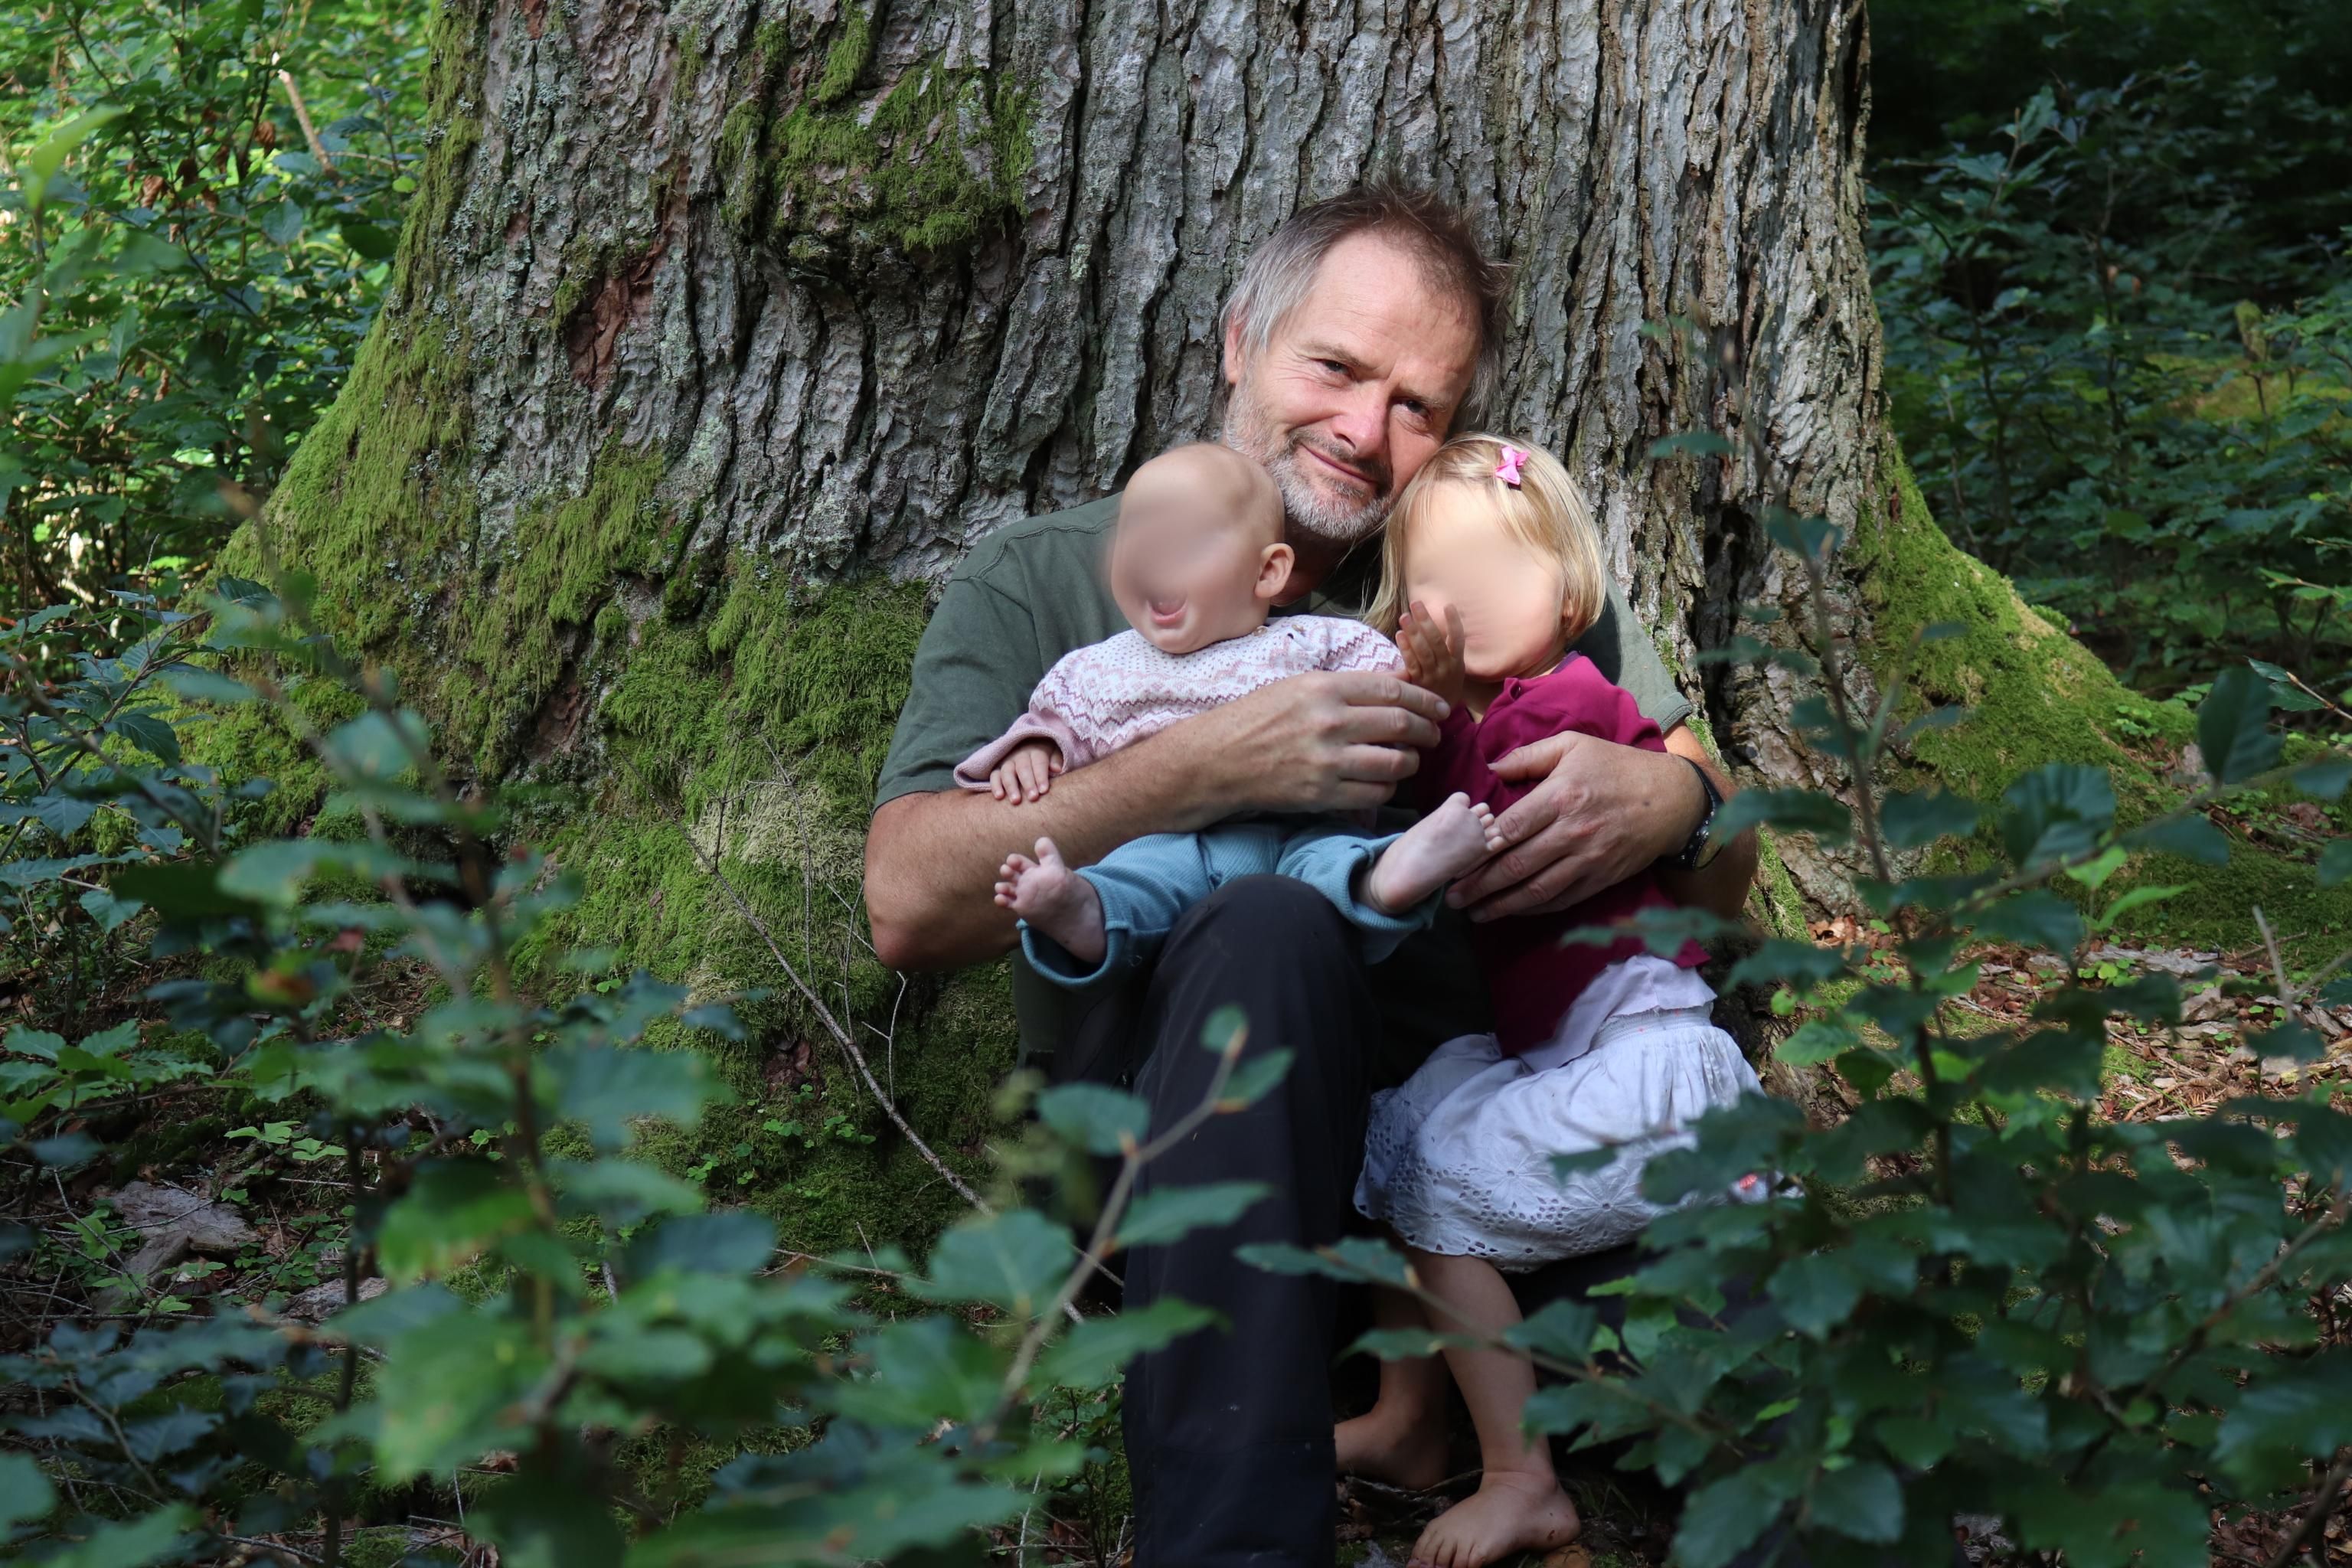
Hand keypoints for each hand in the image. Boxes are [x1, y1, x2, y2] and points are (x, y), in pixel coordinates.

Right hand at [988, 741, 1062, 804]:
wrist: (1029, 748)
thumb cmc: (1046, 758)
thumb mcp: (1054, 754)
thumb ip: (1056, 760)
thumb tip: (1057, 769)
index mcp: (1036, 751)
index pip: (1039, 762)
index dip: (1041, 776)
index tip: (1044, 790)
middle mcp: (1020, 755)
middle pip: (1023, 768)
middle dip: (1028, 783)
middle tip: (1033, 798)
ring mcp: (1007, 762)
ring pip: (1007, 772)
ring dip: (1011, 786)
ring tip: (1016, 801)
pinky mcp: (997, 769)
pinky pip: (994, 775)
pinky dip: (995, 785)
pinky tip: (999, 797)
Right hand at [1200, 670, 1448, 816]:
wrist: (1217, 759)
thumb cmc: (1258, 718)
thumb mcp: (1300, 686)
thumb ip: (1349, 686)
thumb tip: (1399, 680)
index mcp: (1325, 688)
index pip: (1393, 689)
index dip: (1424, 699)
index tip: (1438, 708)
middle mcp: (1329, 722)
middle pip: (1401, 725)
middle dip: (1428, 731)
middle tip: (1433, 734)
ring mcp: (1326, 761)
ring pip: (1395, 762)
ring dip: (1412, 762)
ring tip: (1411, 759)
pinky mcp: (1322, 794)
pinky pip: (1375, 793)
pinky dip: (1389, 788)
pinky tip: (1385, 781)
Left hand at [1395, 601, 1468, 711]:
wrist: (1440, 714)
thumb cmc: (1445, 683)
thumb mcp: (1454, 667)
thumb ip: (1447, 647)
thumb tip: (1436, 620)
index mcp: (1458, 662)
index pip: (1458, 639)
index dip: (1454, 622)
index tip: (1449, 605)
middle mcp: (1447, 668)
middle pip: (1437, 642)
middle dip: (1426, 621)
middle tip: (1416, 603)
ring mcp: (1433, 676)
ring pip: (1424, 652)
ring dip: (1414, 632)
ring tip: (1405, 616)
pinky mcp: (1419, 684)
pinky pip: (1412, 664)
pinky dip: (1406, 649)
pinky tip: (1400, 635)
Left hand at [1445, 732, 1701, 920]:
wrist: (1671, 799)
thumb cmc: (1617, 767)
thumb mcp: (1574, 745)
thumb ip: (1528, 756)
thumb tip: (1489, 769)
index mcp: (1560, 796)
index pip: (1510, 829)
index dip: (1478, 848)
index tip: (1455, 859)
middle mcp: (1572, 832)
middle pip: (1516, 865)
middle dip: (1479, 885)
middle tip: (1452, 896)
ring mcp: (1587, 859)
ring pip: (1536, 890)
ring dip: (1501, 905)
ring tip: (1474, 912)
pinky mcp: (1600, 878)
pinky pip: (1561, 899)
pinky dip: (1533, 909)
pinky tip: (1511, 910)